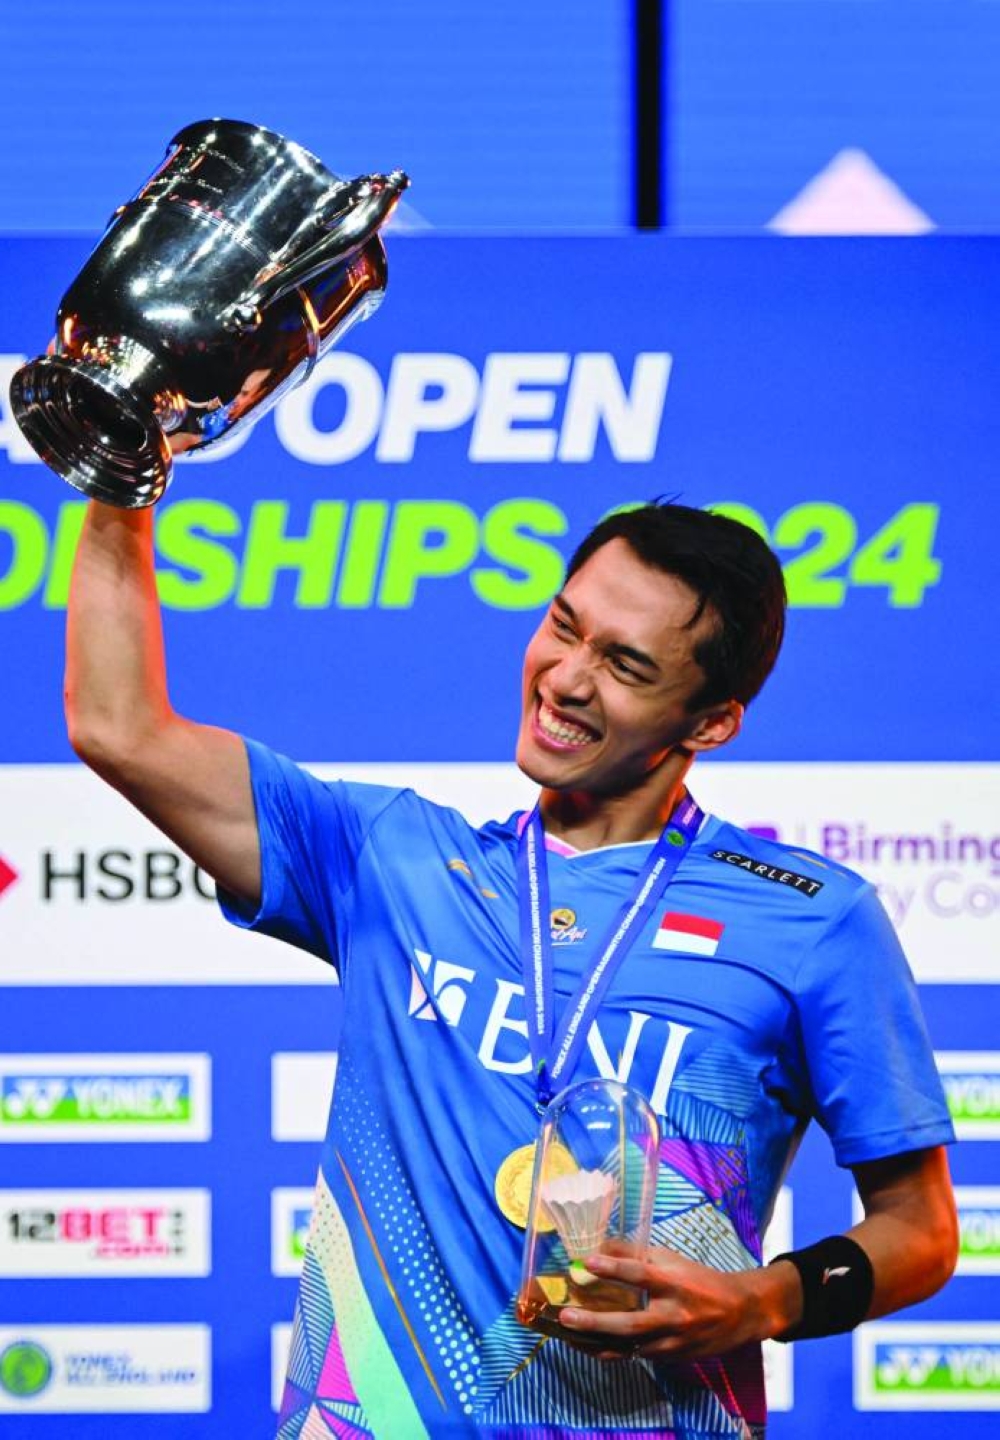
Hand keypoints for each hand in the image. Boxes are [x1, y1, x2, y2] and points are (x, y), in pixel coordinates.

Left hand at [557, 1243, 793, 1361]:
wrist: (739, 1313)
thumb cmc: (699, 1280)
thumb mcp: (672, 1259)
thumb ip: (636, 1253)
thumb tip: (600, 1245)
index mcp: (675, 1283)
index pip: (641, 1274)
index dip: (614, 1268)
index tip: (587, 1262)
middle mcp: (674, 1315)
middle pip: (631, 1323)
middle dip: (595, 1322)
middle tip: (566, 1317)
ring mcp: (672, 1342)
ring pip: (628, 1347)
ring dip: (595, 1343)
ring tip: (566, 1336)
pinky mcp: (670, 1358)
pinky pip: (635, 1356)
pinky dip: (610, 1352)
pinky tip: (587, 1347)